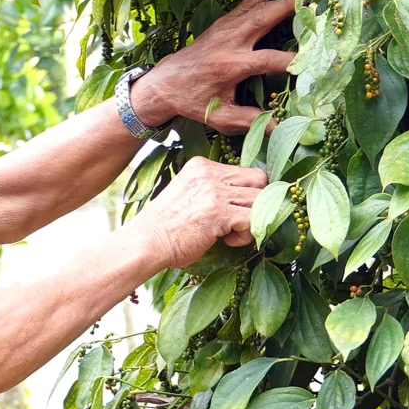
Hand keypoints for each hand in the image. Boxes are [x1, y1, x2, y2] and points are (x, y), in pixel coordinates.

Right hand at [127, 158, 268, 269]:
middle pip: (259, 179)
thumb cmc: (166, 226)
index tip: (233, 211)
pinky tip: (228, 241)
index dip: (247, 193)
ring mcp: (215, 192)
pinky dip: (247, 234)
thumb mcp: (188, 193)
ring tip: (232, 234)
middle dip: (258, 203)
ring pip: (261, 199)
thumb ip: (212, 189)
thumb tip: (243, 198)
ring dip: (253, 220)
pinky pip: (254, 219)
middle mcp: (210, 174)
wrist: (147, 242)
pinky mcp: (219, 212)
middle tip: (240, 221)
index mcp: (202, 166)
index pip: (244, 171)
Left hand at [130, 0, 296, 133]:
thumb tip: (281, 129)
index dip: (292, 60)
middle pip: (263, 18)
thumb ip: (251, 120)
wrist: (165, 82)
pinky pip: (248, 2)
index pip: (268, 60)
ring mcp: (226, 28)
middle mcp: (230, 41)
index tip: (315, 60)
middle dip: (288, 6)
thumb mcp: (221, 117)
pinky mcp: (224, 22)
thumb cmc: (194, 101)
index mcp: (230, 65)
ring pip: (256, 4)